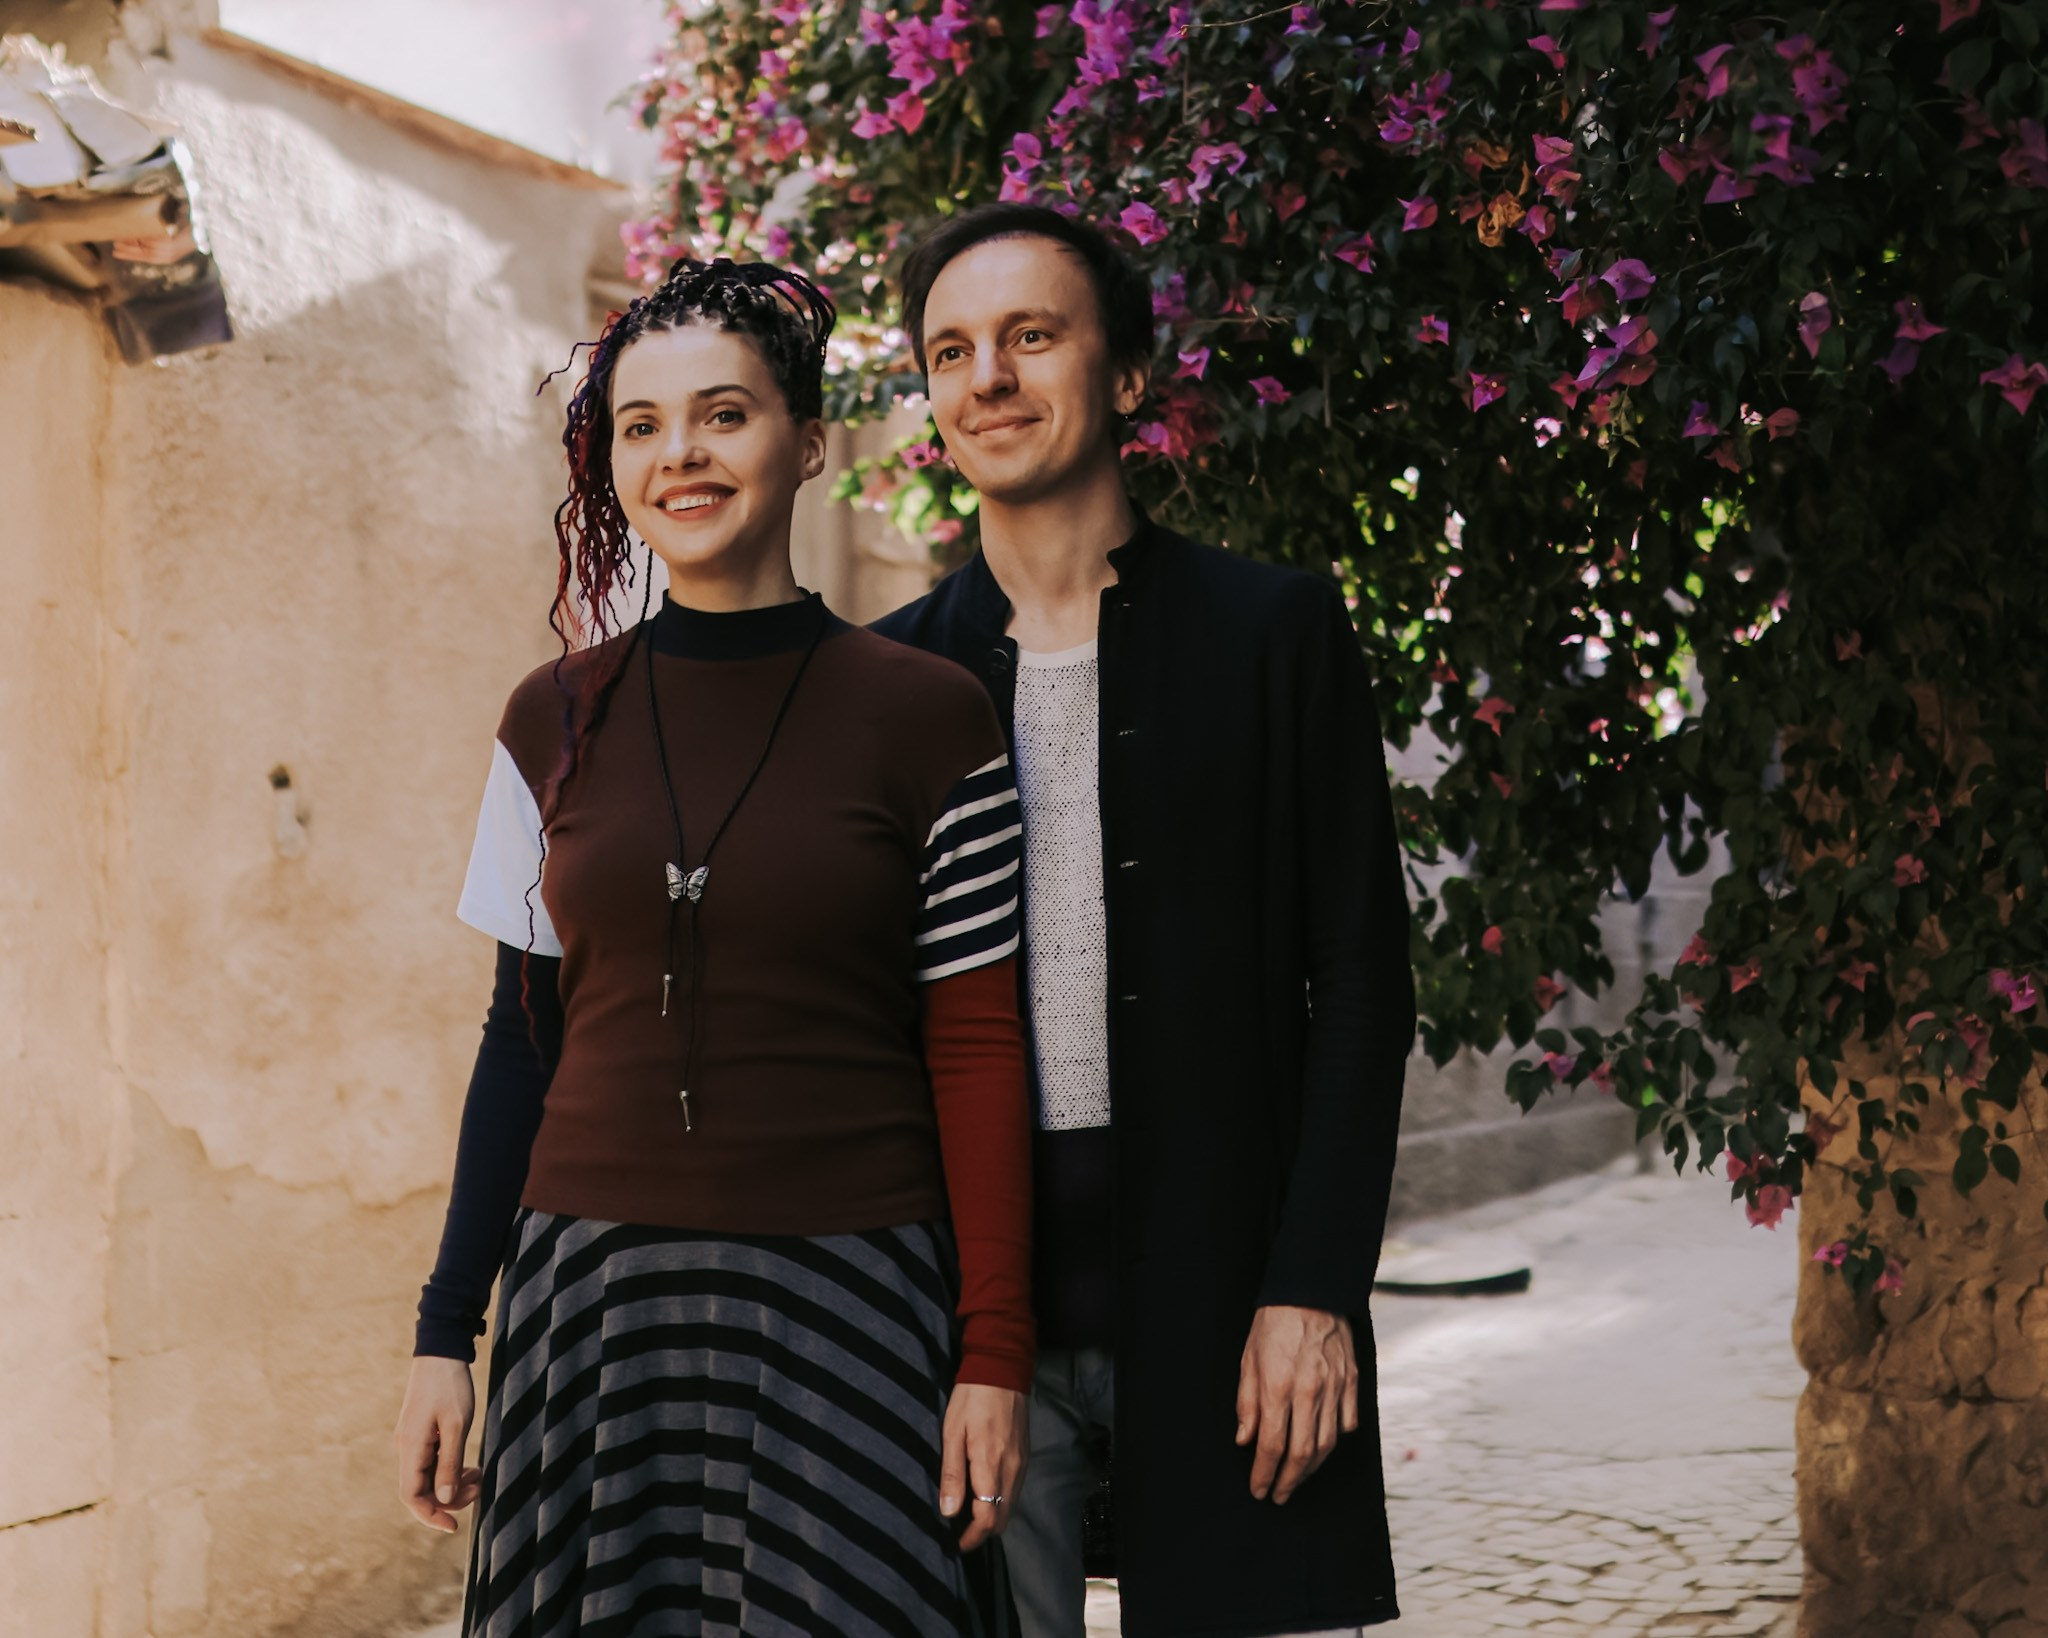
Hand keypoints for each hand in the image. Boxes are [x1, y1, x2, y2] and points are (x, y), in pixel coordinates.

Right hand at [394, 1355, 483, 1532]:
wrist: (441, 1353)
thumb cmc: (450, 1386)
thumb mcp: (457, 1425)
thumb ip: (450, 1464)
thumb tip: (446, 1499)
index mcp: (411, 1448)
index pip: (411, 1496)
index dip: (430, 1515)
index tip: (454, 1526)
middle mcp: (406, 1448)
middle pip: (420, 1490)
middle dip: (449, 1497)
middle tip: (480, 1488)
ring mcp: (412, 1441)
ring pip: (428, 1476)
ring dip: (452, 1483)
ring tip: (479, 1477)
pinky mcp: (420, 1434)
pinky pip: (431, 1462)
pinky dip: (450, 1469)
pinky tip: (470, 1466)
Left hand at [938, 1381, 1029, 1550]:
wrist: (1002, 1368)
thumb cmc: (971, 1398)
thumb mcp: (952, 1432)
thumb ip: (952, 1474)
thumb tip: (948, 1511)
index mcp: (990, 1464)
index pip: (988, 1517)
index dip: (973, 1537)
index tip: (957, 1544)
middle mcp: (1011, 1469)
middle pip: (1003, 1517)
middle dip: (983, 1532)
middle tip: (960, 1535)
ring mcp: (1021, 1463)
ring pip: (1010, 1505)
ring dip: (993, 1518)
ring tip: (968, 1518)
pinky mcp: (1025, 1456)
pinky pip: (1015, 1490)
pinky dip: (1001, 1502)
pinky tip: (984, 1495)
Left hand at [1235, 1305, 1358, 1505]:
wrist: (1310, 1292)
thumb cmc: (1273, 1325)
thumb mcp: (1248, 1360)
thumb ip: (1246, 1403)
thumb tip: (1245, 1440)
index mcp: (1278, 1387)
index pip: (1270, 1445)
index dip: (1264, 1474)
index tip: (1258, 1490)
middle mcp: (1309, 1392)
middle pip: (1302, 1453)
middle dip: (1288, 1480)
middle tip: (1279, 1495)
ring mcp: (1334, 1388)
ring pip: (1327, 1444)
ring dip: (1311, 1469)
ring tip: (1297, 1478)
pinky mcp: (1351, 1382)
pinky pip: (1347, 1423)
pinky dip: (1336, 1440)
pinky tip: (1323, 1447)